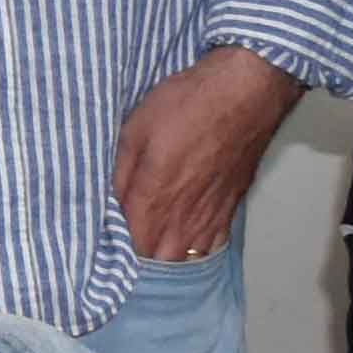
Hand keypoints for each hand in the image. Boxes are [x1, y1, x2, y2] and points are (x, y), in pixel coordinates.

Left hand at [110, 45, 293, 266]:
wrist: (243, 94)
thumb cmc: (187, 105)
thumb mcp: (135, 129)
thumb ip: (121, 173)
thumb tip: (114, 201)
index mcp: (155, 198)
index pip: (131, 244)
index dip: (117, 245)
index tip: (108, 235)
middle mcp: (184, 216)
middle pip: (158, 259)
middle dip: (141, 255)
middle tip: (130, 239)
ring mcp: (211, 215)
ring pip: (186, 256)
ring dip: (168, 254)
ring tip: (156, 241)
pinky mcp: (231, 207)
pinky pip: (211, 244)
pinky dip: (196, 246)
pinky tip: (187, 236)